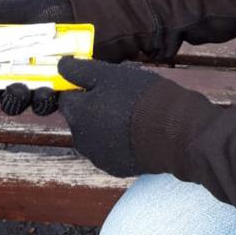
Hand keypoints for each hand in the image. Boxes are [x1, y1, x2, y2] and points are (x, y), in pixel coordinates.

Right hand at [0, 0, 160, 114]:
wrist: (93, 18)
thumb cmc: (55, 12)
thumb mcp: (21, 9)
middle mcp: (11, 74)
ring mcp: (33, 84)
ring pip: (14, 104)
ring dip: (12, 101)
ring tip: (18, 89)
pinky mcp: (58, 90)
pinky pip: (46, 103)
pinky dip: (44, 100)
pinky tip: (46, 92)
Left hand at [57, 57, 161, 176]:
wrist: (174, 132)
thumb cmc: (143, 98)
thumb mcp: (111, 74)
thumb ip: (82, 70)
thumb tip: (61, 66)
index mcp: (78, 112)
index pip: (66, 97)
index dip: (81, 88)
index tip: (98, 84)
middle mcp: (81, 138)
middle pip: (80, 119)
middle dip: (93, 109)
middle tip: (120, 99)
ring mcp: (98, 156)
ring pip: (95, 136)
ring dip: (105, 127)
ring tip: (132, 118)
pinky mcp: (116, 168)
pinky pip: (111, 152)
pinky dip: (119, 144)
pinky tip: (137, 135)